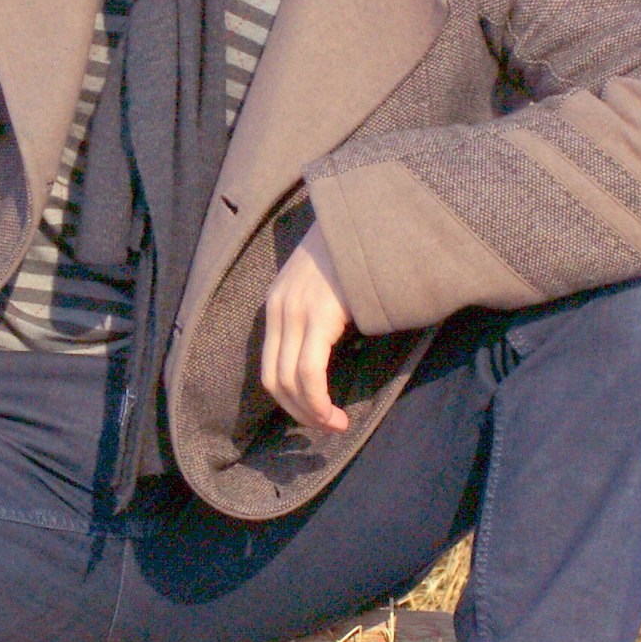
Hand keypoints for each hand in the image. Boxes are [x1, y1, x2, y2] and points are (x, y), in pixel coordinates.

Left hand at [261, 225, 353, 433]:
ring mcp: (295, 311)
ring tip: (335, 426)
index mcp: (277, 303)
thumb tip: (332, 350)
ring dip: (311, 413)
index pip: (270, 368)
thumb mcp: (326, 283)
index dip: (290, 401)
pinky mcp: (318, 314)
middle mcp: (279, 308)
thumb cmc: (359, 250)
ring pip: (290, 382)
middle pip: (274, 381)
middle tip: (327, 428)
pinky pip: (308, 372)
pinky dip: (318, 401)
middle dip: (299, 413)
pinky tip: (336, 413)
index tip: (316, 416)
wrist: (370, 212)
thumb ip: (320, 314)